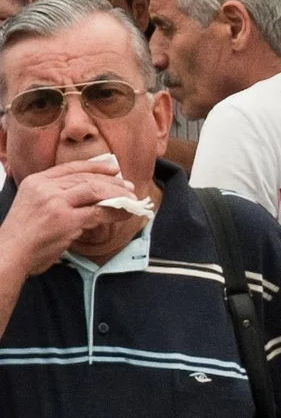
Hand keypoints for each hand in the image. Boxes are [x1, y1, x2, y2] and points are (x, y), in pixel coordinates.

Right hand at [0, 154, 139, 274]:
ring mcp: (55, 202)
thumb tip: (87, 192)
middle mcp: (45, 187)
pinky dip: (115, 212)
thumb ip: (55, 194)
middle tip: (129, 187)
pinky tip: (125, 214)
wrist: (10, 251)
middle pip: (86, 178)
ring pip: (94, 191)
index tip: (113, 168)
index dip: (96, 166)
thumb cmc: (24, 233)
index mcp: (37, 181)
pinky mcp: (66, 220)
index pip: (71, 167)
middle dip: (112, 182)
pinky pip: (98, 212)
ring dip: (117, 195)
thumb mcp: (34, 204)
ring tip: (131, 199)